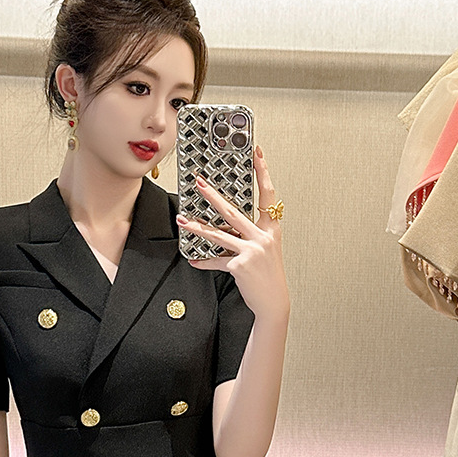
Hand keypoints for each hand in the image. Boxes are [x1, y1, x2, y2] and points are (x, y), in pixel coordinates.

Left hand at [175, 145, 289, 321]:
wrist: (274, 302)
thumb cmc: (269, 276)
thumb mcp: (266, 250)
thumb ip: (250, 235)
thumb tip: (227, 225)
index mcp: (271, 230)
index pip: (268, 194)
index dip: (263, 172)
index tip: (256, 154)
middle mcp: (262, 238)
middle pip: (233, 211)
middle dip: (213, 195)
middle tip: (199, 183)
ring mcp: (251, 251)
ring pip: (219, 234)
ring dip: (198, 227)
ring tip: (183, 219)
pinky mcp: (240, 266)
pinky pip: (217, 261)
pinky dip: (204, 262)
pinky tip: (193, 260)